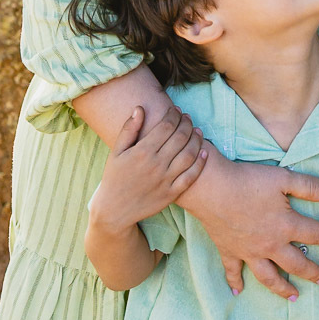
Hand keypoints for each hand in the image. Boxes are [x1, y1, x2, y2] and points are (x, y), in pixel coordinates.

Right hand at [90, 106, 207, 234]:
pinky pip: (191, 176)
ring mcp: (165, 180)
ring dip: (196, 139)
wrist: (114, 211)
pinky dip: (200, 163)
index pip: (166, 126)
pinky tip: (204, 152)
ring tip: (197, 131)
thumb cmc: (115, 177)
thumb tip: (140, 108)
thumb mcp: (116, 152)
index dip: (174, 115)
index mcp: (142, 152)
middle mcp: (155, 165)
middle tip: (188, 118)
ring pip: (189, 154)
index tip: (177, 110)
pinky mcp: (171, 194)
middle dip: (187, 123)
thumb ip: (129, 129)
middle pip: (180, 137)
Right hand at [185, 156, 318, 299]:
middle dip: (311, 272)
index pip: (314, 234)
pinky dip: (236, 281)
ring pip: (269, 276)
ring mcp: (249, 251)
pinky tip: (238, 291)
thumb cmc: (249, 181)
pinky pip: (234, 271)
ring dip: (282, 288)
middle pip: (295, 263)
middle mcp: (270, 244)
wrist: (213, 188)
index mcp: (285, 226)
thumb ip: (309, 187)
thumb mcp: (283, 178)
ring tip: (293, 296)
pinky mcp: (229, 251)